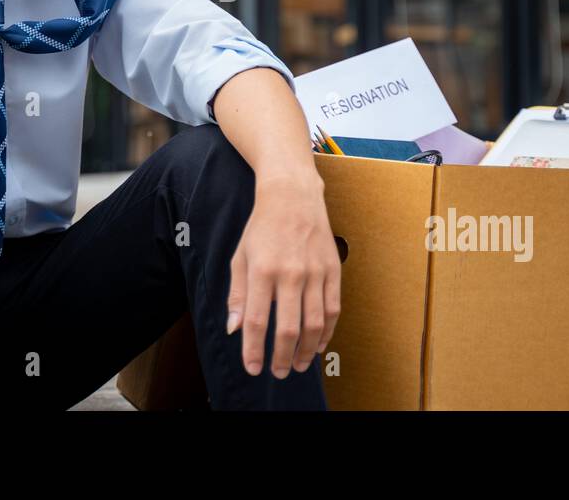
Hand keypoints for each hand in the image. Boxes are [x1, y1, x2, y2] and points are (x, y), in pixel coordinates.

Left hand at [227, 166, 341, 377]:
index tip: (253, 368)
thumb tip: (235, 329)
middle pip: (289, 329)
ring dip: (307, 351)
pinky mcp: (333, 270)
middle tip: (278, 372)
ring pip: (315, 324)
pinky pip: (333, 309)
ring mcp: (315, 272)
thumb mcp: (240, 257)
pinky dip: (327, 332)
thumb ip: (237, 295)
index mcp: (262, 270)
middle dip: (283, 357)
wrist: (293, 195)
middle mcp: (290, 273)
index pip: (258, 321)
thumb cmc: (261, 227)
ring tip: (299, 365)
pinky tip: (319, 345)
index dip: (254, 350)